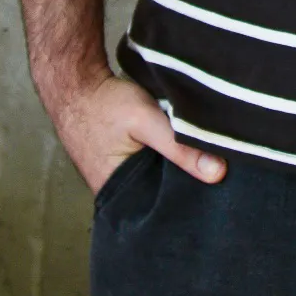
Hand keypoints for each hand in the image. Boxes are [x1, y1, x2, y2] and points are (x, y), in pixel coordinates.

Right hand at [47, 69, 226, 195]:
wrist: (76, 85)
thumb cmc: (105, 104)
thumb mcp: (146, 121)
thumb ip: (180, 146)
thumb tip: (219, 173)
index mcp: (120, 196)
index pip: (164, 210)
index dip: (189, 202)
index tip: (218, 195)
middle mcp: (119, 194)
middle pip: (163, 198)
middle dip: (186, 188)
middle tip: (217, 176)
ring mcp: (120, 180)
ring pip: (158, 183)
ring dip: (176, 173)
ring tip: (204, 164)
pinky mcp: (124, 164)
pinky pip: (151, 170)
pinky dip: (166, 161)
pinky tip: (183, 151)